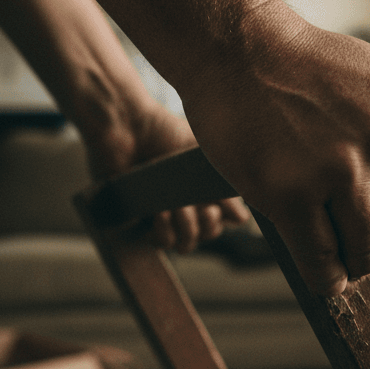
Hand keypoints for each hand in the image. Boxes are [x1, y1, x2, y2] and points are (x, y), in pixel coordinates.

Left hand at [82, 103, 249, 252]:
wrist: (128, 125)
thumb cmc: (164, 131)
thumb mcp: (201, 154)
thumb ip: (223, 183)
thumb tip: (241, 217)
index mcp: (203, 186)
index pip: (227, 215)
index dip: (229, 216)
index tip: (222, 203)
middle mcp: (185, 202)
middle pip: (209, 233)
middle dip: (210, 225)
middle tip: (204, 209)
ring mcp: (163, 213)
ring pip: (186, 243)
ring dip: (188, 229)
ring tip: (179, 209)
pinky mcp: (138, 219)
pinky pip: (158, 241)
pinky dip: (164, 231)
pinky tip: (160, 212)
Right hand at [179, 1, 369, 295]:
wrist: (235, 46)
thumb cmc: (295, 62)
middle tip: (346, 220)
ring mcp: (340, 169)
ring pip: (367, 244)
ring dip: (352, 255)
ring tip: (336, 253)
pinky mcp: (292, 195)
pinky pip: (321, 259)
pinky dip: (324, 277)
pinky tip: (323, 276)